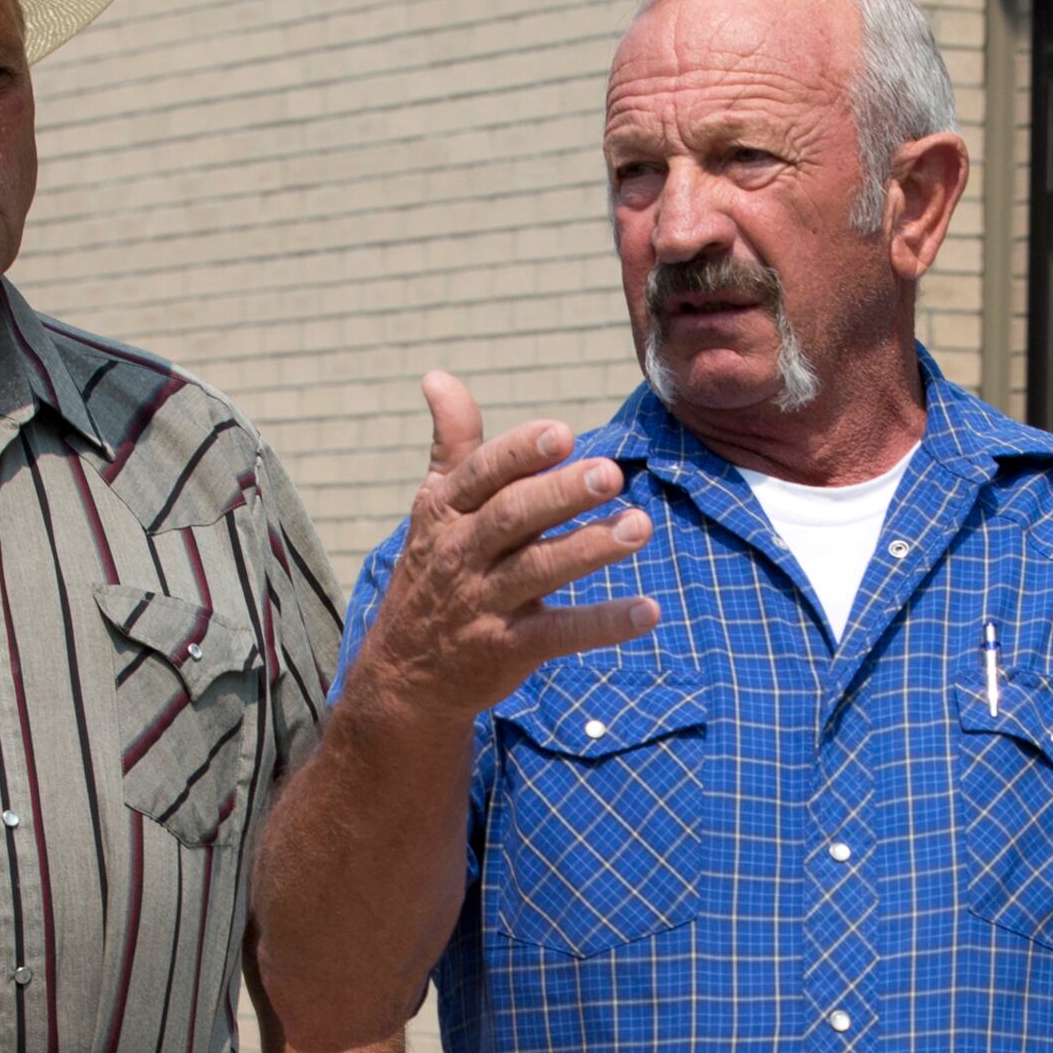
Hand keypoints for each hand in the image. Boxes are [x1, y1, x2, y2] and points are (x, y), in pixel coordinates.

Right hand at [343, 371, 659, 732]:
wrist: (405, 676)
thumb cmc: (433, 574)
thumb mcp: (433, 508)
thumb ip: (453, 444)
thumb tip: (438, 376)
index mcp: (447, 512)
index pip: (481, 475)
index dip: (519, 453)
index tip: (562, 433)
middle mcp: (462, 554)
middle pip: (512, 517)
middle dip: (560, 494)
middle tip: (611, 472)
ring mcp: (483, 604)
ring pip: (538, 571)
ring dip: (590, 549)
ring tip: (640, 526)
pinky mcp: (507, 649)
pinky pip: (559, 634)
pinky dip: (602, 624)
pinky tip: (647, 611)